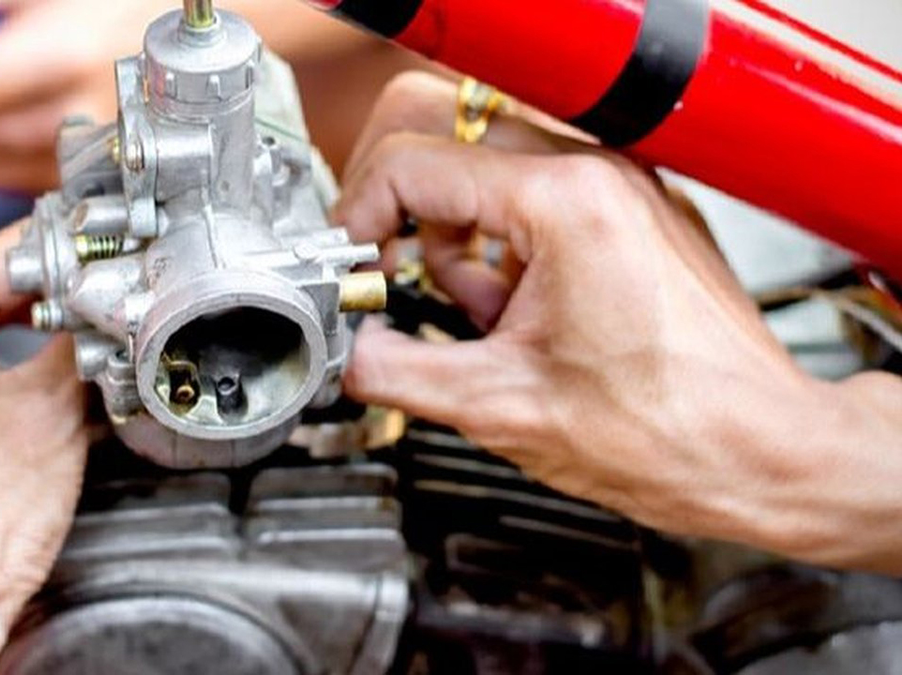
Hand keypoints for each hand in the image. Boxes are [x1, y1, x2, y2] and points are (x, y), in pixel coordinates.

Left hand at [0, 226, 87, 673]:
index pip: (16, 251)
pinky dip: (16, 371)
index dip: (85, 257)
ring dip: (43, 340)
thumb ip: (83, 342)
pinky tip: (60, 386)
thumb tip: (112, 308)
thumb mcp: (50, 415)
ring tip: (99, 354)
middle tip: (125, 313)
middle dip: (65, 302)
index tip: (131, 262)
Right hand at [338, 73, 901, 573]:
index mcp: (565, 204)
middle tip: (391, 273)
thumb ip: (393, 369)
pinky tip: (515, 310)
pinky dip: (502, 245)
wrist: (756, 451)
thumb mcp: (497, 407)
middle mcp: (599, 174)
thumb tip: (346, 348)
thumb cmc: (667, 430)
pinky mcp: (630, 213)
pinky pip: (534, 195)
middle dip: (402, 212)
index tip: (351, 266)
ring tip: (477, 311)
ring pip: (488, 166)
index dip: (358, 217)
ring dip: (455, 233)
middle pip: (447, 139)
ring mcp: (621, 187)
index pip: (412, 164)